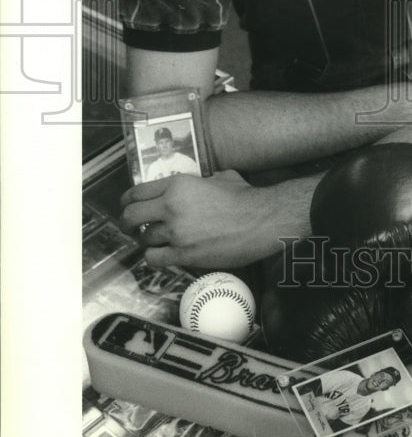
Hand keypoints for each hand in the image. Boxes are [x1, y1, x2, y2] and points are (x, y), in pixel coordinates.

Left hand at [119, 170, 275, 268]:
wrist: (261, 220)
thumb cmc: (246, 197)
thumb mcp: (221, 177)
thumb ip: (201, 180)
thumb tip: (199, 184)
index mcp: (179, 185)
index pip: (138, 192)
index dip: (127, 201)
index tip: (126, 206)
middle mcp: (171, 207)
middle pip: (131, 216)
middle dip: (126, 221)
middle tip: (129, 225)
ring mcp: (176, 232)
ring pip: (144, 239)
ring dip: (148, 240)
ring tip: (156, 240)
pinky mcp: (184, 254)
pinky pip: (154, 258)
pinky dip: (155, 257)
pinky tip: (162, 254)